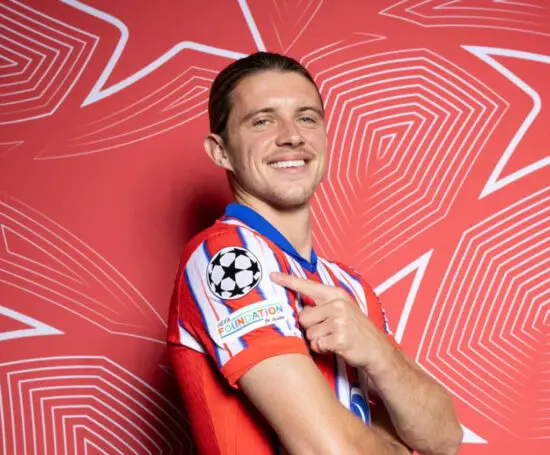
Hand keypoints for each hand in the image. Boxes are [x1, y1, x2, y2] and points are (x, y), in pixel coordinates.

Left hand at [270, 272, 393, 370]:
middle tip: (327, 330)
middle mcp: (337, 304)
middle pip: (303, 316)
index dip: (288, 280)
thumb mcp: (342, 309)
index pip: (307, 285)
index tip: (272, 275)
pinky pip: (316, 345)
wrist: (376, 348)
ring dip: (317, 340)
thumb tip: (299, 308)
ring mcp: (339, 321)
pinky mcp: (339, 338)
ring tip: (333, 338)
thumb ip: (323, 304)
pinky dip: (322, 349)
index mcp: (336, 294)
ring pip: (308, 333)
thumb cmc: (355, 329)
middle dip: (310, 327)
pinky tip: (336, 347)